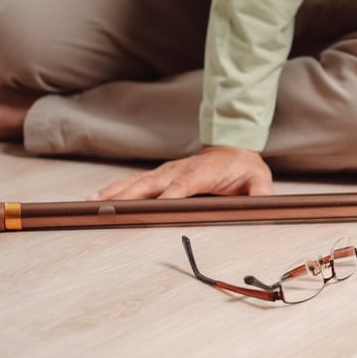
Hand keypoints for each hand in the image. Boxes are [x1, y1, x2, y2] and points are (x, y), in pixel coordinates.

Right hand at [90, 146, 273, 199]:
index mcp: (202, 172)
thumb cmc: (244, 168)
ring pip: (137, 182)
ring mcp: (166, 171)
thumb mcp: (259, 180)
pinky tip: (98, 198)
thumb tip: (261, 204)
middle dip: (130, 196)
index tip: (154, 207)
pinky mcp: (159, 175)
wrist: (233, 148)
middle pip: (151, 184)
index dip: (170, 196)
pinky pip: (134, 182)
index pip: (183, 185)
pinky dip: (115, 189)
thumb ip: (260, 193)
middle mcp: (179, 170)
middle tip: (110, 209)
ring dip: (115, 193)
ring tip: (94, 205)